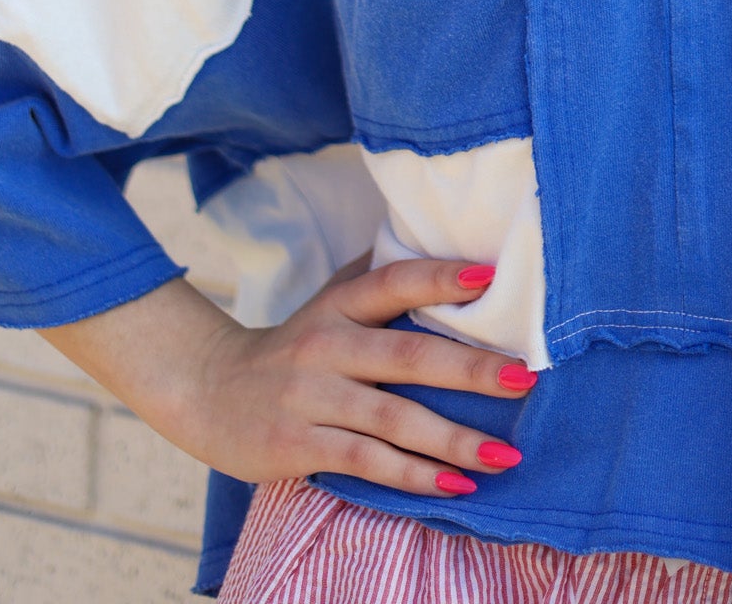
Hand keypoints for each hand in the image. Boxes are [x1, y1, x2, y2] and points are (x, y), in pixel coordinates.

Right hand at [41, 258, 534, 497]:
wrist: (206, 390)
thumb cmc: (291, 345)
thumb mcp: (328, 302)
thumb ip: (378, 278)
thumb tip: (447, 244)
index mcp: (339, 304)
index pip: (394, 281)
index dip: (439, 277)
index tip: (490, 278)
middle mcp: (327, 345)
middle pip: (407, 355)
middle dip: (470, 370)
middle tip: (525, 380)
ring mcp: (312, 398)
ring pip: (393, 418)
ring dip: (454, 440)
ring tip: (506, 456)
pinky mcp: (299, 444)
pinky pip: (368, 462)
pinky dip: (415, 476)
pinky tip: (457, 486)